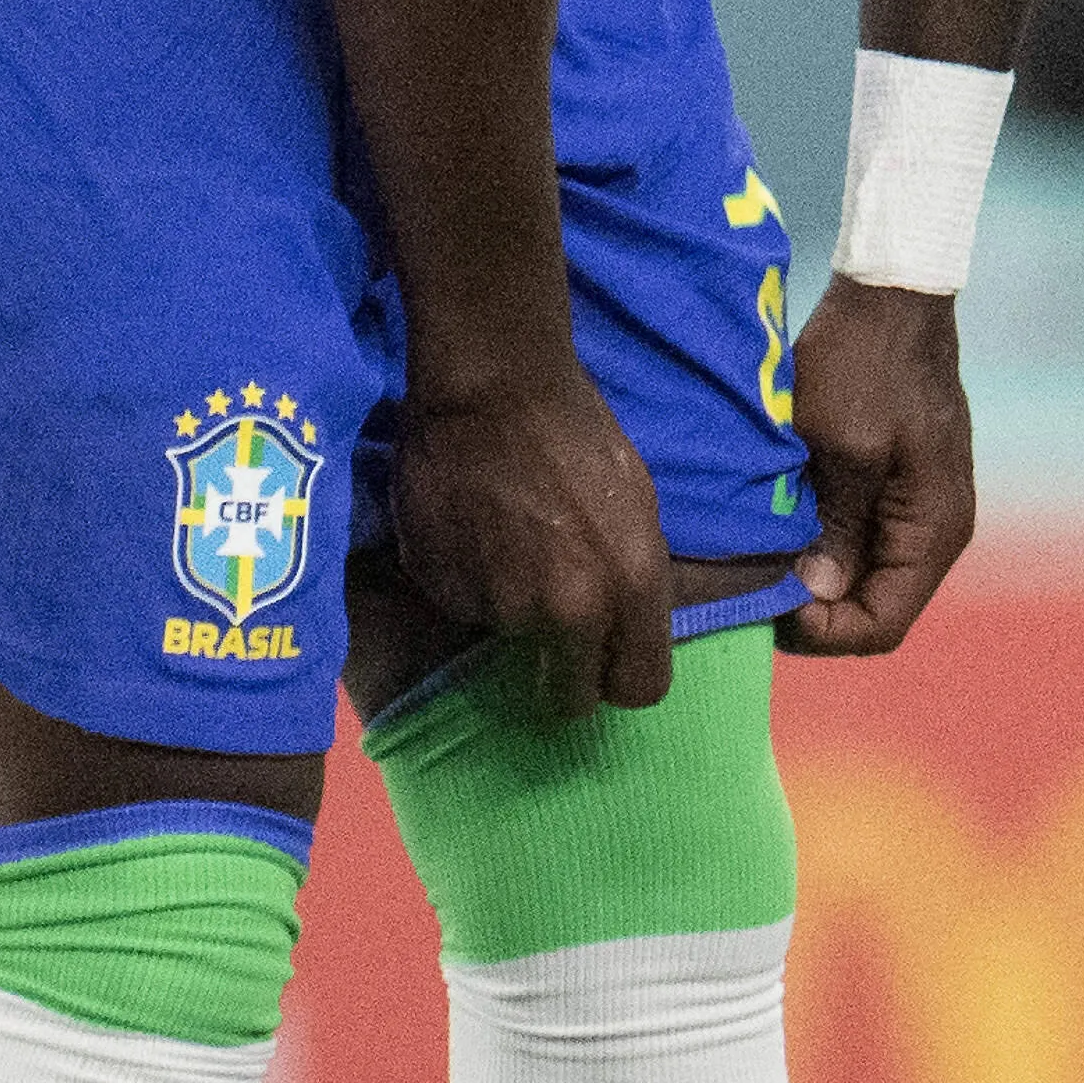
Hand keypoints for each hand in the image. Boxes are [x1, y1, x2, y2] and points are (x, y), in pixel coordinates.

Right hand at [389, 370, 672, 717]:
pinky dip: (467, 584)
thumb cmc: (577, 430)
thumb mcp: (637, 503)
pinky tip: (471, 531)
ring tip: (505, 543)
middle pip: (571, 700)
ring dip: (510, 611)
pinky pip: (464, 609)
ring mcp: (499, 607)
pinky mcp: (444, 592)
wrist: (492, 382)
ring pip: (510, 644)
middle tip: (550, 631)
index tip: (604, 662)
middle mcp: (567, 610)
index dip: (621, 677)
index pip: (639, 687)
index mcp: (629, 584)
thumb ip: (632, 579)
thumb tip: (621, 632)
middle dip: (565, 677)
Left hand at [780, 276, 978, 658]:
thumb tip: (814, 594)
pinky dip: (824, 539)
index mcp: (935, 529)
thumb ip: (833, 527)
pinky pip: (863, 535)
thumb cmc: (866, 363)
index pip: (882, 625)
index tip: (770, 603)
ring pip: (865, 573)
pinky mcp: (901, 482)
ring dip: (817, 571)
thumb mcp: (840, 446)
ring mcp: (922, 505)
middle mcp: (939, 528)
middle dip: (815, 605)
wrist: (891, 291)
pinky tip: (785, 519)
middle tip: (756, 581)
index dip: (823, 631)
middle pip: (874, 605)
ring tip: (765, 553)